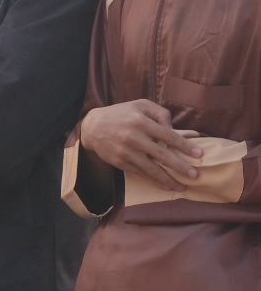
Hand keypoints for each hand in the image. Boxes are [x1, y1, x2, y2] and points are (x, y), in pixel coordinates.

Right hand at [79, 99, 200, 191]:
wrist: (92, 126)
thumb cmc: (121, 114)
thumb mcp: (140, 105)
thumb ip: (160, 113)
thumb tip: (173, 129)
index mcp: (140, 121)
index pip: (167, 135)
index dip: (184, 146)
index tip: (199, 154)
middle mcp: (133, 137)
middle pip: (161, 154)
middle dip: (180, 166)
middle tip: (195, 175)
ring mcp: (125, 151)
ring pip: (151, 168)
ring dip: (168, 179)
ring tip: (183, 186)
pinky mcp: (120, 162)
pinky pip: (140, 173)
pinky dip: (154, 181)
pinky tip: (166, 186)